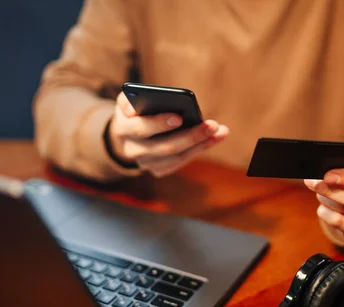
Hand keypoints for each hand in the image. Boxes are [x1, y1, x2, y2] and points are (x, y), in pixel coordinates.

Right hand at [107, 92, 228, 176]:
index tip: (179, 117)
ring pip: (177, 157)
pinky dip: (200, 149)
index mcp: (123, 130)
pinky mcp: (158, 170)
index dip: (159, 124)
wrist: (127, 135)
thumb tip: (133, 107)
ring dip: (200, 144)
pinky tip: (216, 138)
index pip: (141, 128)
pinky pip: (182, 161)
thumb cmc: (133, 111)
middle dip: (190, 136)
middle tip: (211, 125)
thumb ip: (128, 99)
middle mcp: (133, 151)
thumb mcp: (127, 101)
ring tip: (219, 130)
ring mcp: (146, 164)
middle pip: (164, 147)